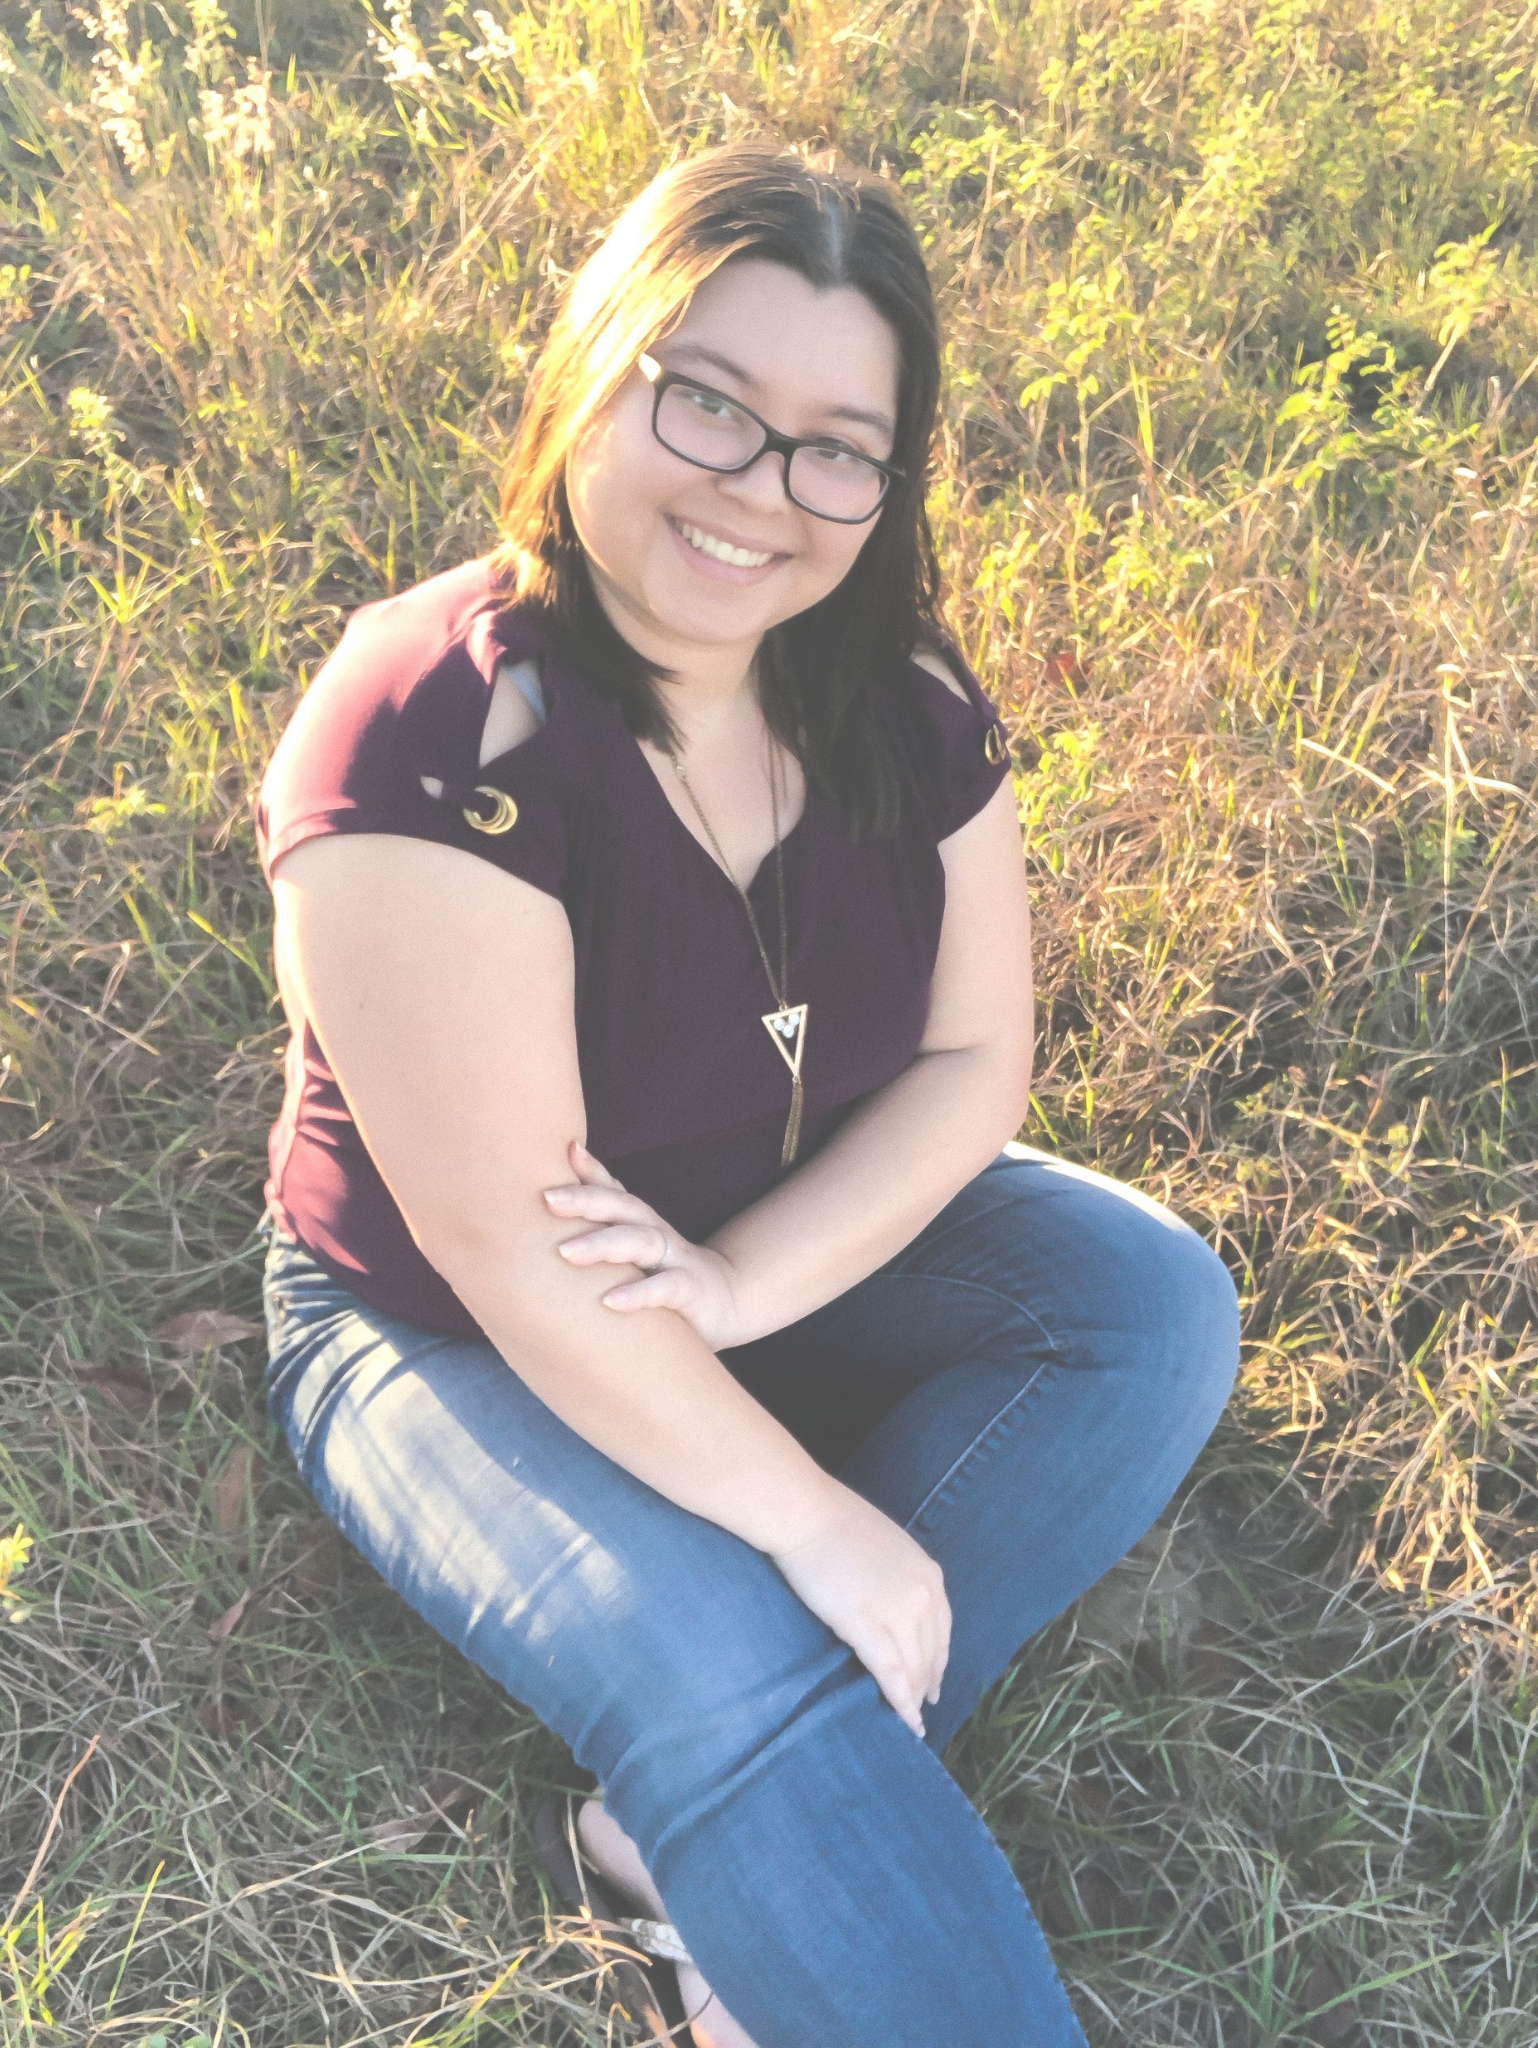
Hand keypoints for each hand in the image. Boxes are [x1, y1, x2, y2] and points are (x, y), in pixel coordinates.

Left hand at [544, 1141, 744, 1351]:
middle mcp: (655, 1232)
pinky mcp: (691, 1291)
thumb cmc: (661, 1270)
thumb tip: (565, 1181)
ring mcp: (675, 1259)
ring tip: (566, 1252)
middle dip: (586, 1200)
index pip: (612, 1190)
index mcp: (638, 1222)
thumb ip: (601, 1219)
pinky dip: (639, 1293)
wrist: (725, 1301)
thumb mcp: (631, 1243)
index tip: (562, 1149)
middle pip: (623, 1207)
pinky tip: (609, 1302)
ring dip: (603, 1244)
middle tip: (548, 1199)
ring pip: (641, 1241)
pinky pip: (665, 1288)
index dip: (589, 1170)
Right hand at [769, 1486, 950, 1739]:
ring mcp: (898, 1612)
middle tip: (923, 1706)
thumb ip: (902, 1580)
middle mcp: (923, 1595)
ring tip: (912, 1721)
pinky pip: (891, 1673)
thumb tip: (896, 1608)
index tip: (934, 1681)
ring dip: (914, 1698)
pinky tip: (905, 1721)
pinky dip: (900, 1701)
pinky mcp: (867, 1626)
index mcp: (929, 1575)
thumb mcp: (889, 1548)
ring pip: (914, 1667)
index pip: (942, 1630)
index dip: (938, 1660)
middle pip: (931, 1653)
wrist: (807, 1514)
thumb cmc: (837, 1523)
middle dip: (927, 1683)